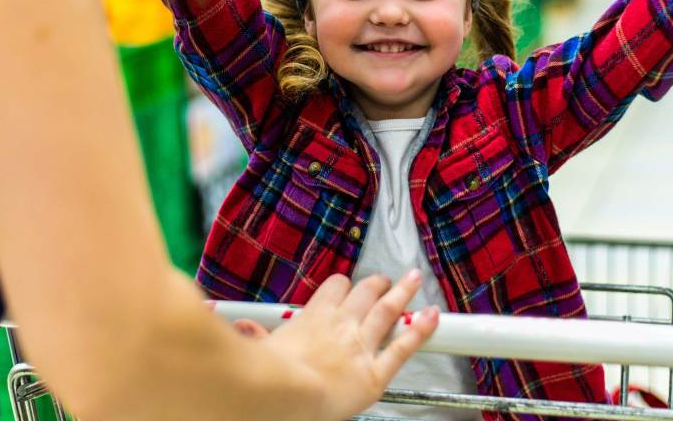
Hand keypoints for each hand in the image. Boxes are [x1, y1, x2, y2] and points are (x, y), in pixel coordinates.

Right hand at [263, 271, 438, 420]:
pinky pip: (404, 346)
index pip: (333, 289)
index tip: (346, 287)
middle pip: (365, 293)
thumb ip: (254, 336)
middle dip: (376, 284)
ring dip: (403, 292)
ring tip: (413, 279)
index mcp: (314, 317)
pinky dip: (420, 329)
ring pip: (388, 310)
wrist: (287, 394)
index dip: (343, 286)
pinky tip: (431, 316)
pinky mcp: (376, 372)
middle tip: (384, 280)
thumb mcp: (258, 349)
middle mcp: (341, 324)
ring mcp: (361, 345)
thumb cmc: (270, 376)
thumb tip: (241, 327)